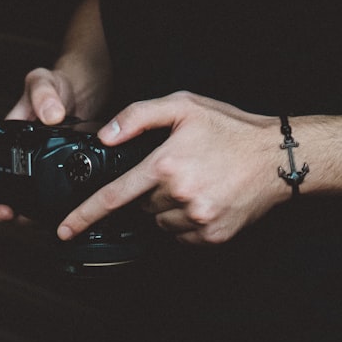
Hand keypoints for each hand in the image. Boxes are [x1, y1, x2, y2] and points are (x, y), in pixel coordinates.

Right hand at [0, 68, 79, 222]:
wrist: (76, 91)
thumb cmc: (54, 85)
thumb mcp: (45, 82)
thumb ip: (44, 94)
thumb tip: (51, 116)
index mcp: (2, 145)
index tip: (4, 213)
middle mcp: (14, 161)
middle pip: (1, 201)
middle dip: (11, 218)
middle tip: (27, 221)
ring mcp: (33, 170)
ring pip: (24, 204)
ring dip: (30, 217)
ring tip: (46, 218)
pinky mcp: (53, 174)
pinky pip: (45, 198)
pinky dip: (49, 208)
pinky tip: (63, 209)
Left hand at [57, 91, 289, 244]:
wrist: (277, 158)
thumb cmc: (231, 129)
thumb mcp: (183, 106)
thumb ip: (139, 116)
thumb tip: (106, 136)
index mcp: (165, 165)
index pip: (113, 196)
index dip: (84, 215)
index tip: (65, 230)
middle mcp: (179, 196)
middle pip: (141, 206)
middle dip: (150, 191)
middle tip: (177, 170)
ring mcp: (197, 220)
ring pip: (161, 222)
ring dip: (168, 208)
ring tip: (196, 183)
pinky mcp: (212, 236)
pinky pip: (183, 236)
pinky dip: (187, 221)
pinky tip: (205, 199)